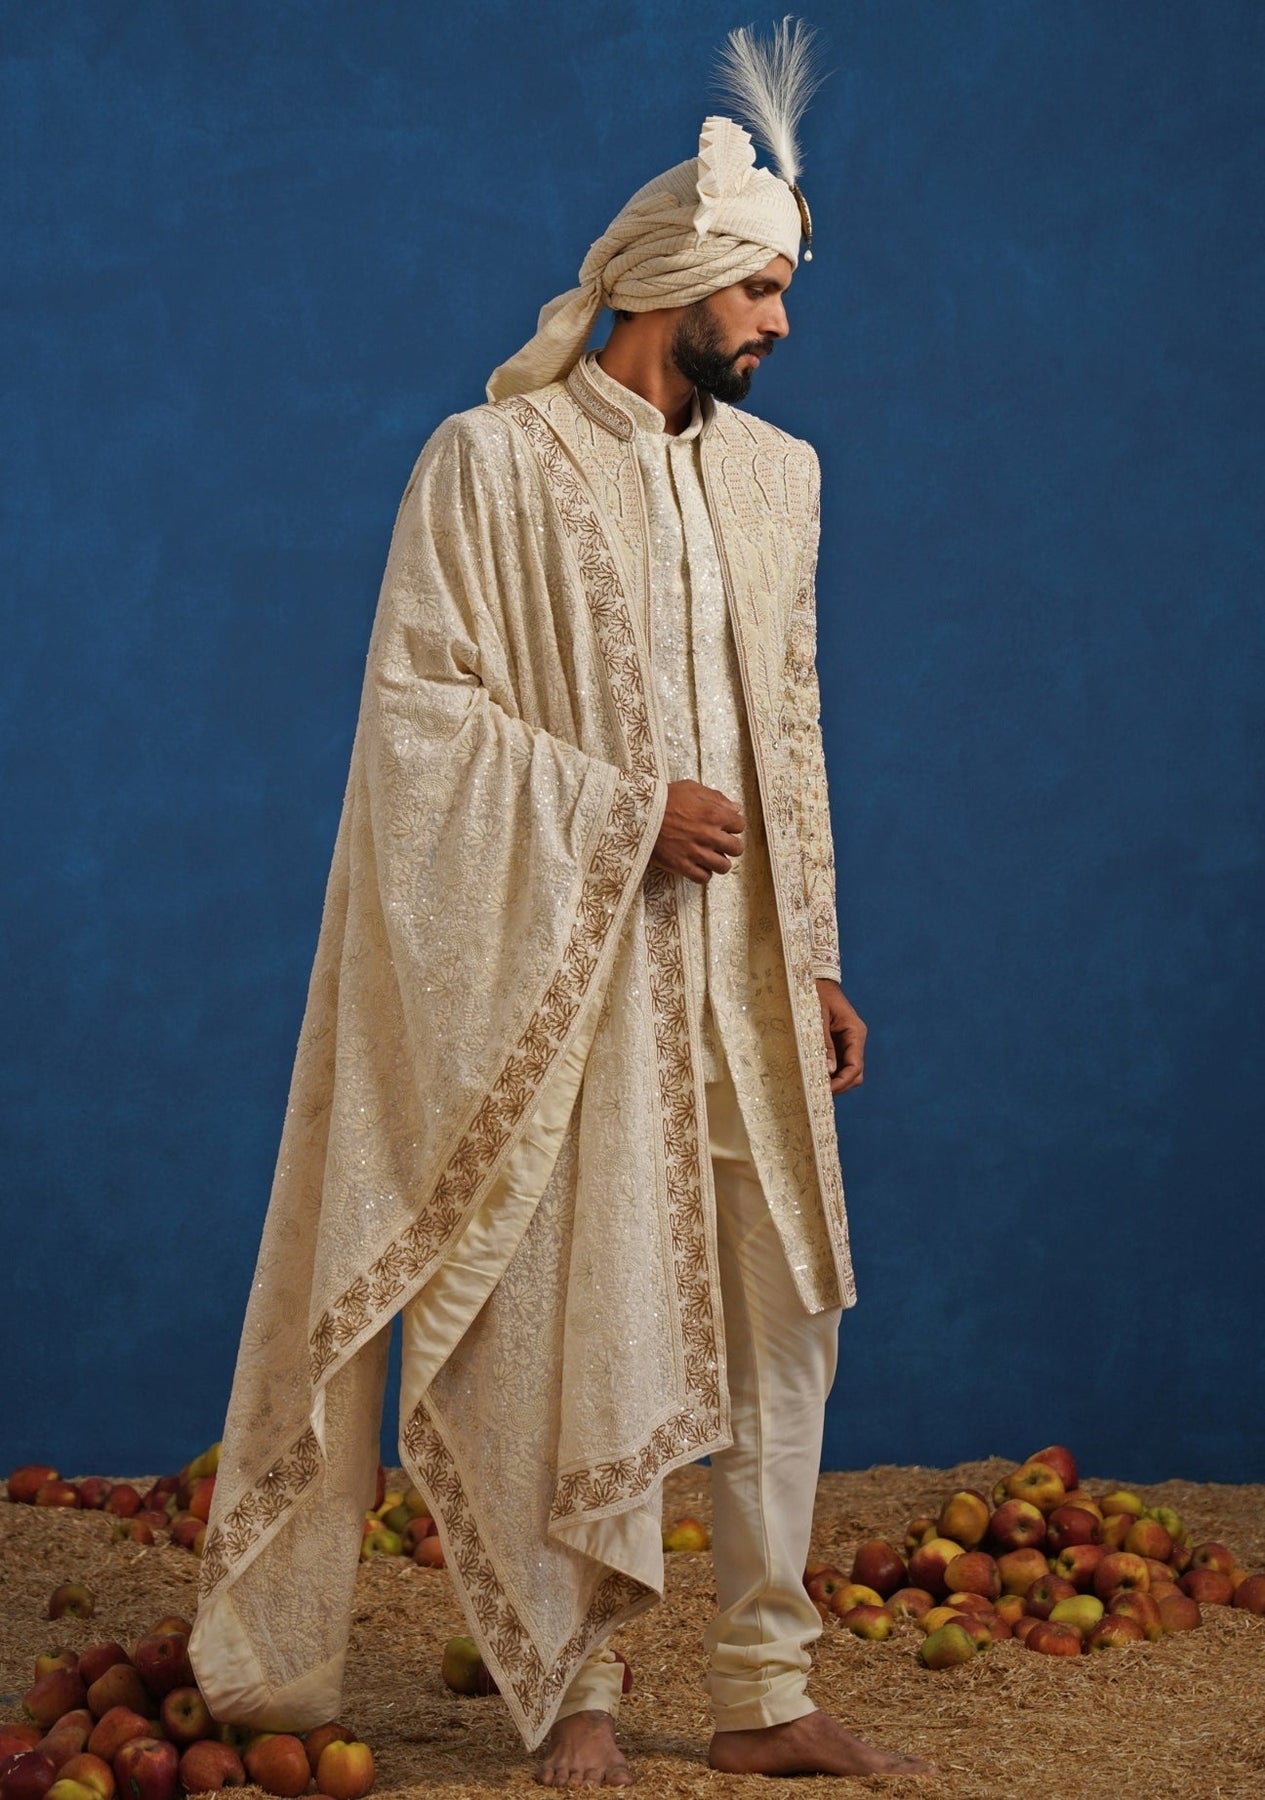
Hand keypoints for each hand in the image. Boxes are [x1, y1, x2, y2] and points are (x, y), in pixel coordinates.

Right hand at [650, 781, 744, 883]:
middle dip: (731, 845)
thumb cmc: (663, 799)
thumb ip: (716, 797)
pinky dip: (703, 873)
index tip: (726, 827)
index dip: (733, 826)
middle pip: (736, 848)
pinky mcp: (682, 866)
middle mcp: (709, 835)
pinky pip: (703, 878)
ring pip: (723, 866)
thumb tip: (735, 807)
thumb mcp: (690, 788)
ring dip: (719, 862)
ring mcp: (696, 852)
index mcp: (714, 814)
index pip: (740, 825)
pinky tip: (698, 866)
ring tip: (711, 857)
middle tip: (721, 843)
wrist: (637, 814)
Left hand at [816, 980, 865, 1094]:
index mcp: (854, 1032)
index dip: (842, 1082)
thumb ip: (824, 1043)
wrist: (815, 978)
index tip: (825, 1091)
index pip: (855, 1066)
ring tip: (813, 1086)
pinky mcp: (837, 1042)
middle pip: (854, 1073)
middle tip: (817, 1093)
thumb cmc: (816, 993)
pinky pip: (837, 1062)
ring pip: (847, 1070)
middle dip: (839, 1085)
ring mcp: (847, 1041)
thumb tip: (829, 1070)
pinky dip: (828, 1072)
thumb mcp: (817, 1018)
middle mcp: (854, 1039)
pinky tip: (813, 1075)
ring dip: (833, 1080)